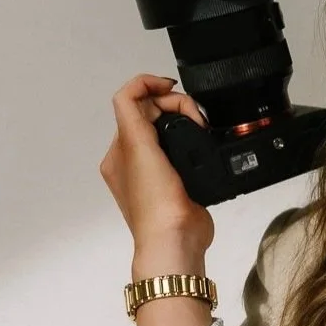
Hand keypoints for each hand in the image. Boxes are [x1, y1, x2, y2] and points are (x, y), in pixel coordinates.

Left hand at [99, 73, 215, 255]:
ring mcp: (158, 171)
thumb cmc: (154, 202)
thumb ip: (133, 110)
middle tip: (196, 116)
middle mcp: (135, 159)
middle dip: (176, 105)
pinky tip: (206, 145)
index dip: (150, 86)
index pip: (129, 102)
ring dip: (188, 122)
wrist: (176, 240)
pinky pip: (188, 150)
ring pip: (171, 130)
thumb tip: (142, 86)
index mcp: (119, 151)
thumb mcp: (136, 145)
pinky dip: (198, 141)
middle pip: (153, 113)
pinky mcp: (180, 182)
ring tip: (202, 129)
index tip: (172, 87)